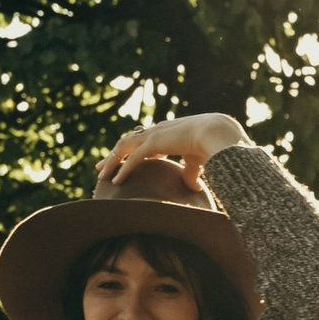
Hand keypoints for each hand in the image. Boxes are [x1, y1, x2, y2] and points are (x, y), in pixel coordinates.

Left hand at [97, 110, 246, 193]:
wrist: (217, 134)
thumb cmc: (211, 146)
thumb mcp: (197, 161)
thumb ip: (190, 173)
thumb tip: (193, 187)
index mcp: (166, 134)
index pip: (142, 142)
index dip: (131, 152)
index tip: (122, 161)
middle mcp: (156, 132)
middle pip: (127, 143)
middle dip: (113, 155)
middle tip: (101, 167)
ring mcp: (153, 136)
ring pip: (124, 148)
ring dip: (111, 161)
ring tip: (101, 175)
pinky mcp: (153, 143)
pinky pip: (132, 158)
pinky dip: (122, 169)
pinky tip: (114, 181)